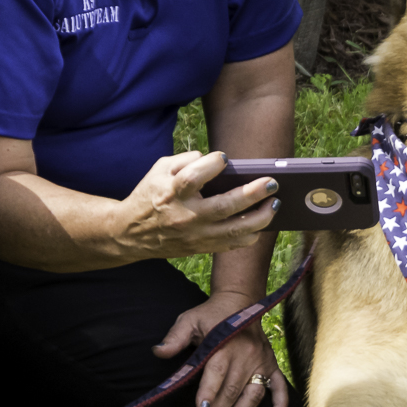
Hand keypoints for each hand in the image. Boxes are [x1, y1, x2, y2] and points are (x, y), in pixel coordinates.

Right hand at [115, 150, 278, 259]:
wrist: (131, 233)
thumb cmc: (151, 194)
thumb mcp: (159, 169)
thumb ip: (185, 160)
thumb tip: (216, 160)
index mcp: (172, 193)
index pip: (193, 178)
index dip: (211, 165)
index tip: (224, 158)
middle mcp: (185, 216)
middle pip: (224, 206)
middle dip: (253, 194)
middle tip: (273, 183)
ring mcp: (195, 235)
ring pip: (234, 230)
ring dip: (260, 217)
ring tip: (275, 204)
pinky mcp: (200, 248)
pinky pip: (230, 245)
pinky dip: (249, 236)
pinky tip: (261, 223)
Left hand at [153, 291, 289, 406]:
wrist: (239, 301)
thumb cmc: (211, 314)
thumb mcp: (189, 320)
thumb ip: (175, 337)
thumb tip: (157, 351)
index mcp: (226, 344)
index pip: (217, 373)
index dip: (209, 392)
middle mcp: (246, 355)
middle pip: (232, 390)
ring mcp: (261, 361)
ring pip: (252, 395)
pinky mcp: (271, 364)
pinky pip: (280, 387)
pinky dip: (281, 406)